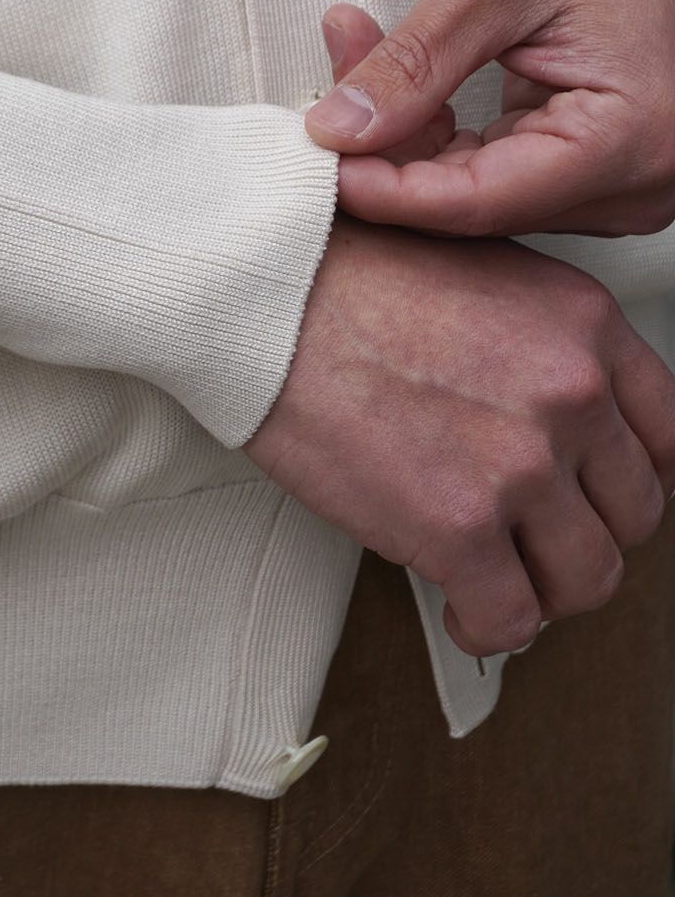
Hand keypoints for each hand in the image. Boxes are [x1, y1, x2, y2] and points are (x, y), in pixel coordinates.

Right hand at [242, 214, 674, 656]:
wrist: (262, 291)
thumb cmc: (342, 271)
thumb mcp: (481, 270)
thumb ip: (538, 341)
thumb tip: (545, 408)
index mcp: (585, 326)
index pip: (665, 435)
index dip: (624, 479)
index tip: (591, 495)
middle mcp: (572, 394)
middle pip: (634, 513)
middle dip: (583, 535)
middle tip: (535, 539)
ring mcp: (521, 465)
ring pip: (586, 578)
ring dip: (543, 589)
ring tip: (499, 579)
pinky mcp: (456, 527)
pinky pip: (509, 618)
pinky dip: (487, 627)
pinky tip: (460, 608)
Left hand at [302, 0, 674, 236]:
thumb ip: (412, 63)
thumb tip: (339, 130)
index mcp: (629, 138)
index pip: (479, 202)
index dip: (385, 191)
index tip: (318, 161)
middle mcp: (637, 182)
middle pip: (476, 206)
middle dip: (389, 160)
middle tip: (323, 103)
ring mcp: (619, 185)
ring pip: (480, 197)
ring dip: (411, 147)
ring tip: (361, 63)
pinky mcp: (595, 172)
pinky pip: (500, 179)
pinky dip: (444, 144)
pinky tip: (408, 96)